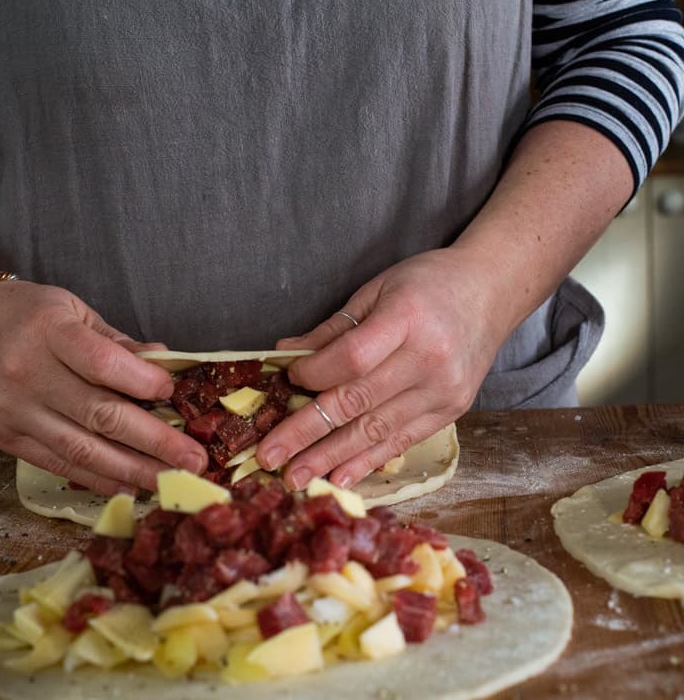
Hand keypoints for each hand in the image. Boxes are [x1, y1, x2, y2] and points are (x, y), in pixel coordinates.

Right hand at [0, 280, 207, 493]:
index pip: (102, 363)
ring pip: (82, 449)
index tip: (172, 393)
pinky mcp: (7, 438)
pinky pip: (60, 464)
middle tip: (194, 459)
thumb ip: (118, 343)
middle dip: (155, 441)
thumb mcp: (75, 311)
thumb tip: (165, 365)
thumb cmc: (30, 315)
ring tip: (172, 480)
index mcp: (49, 333)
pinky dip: (98, 478)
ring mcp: (15, 411)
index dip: (142, 382)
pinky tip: (130, 485)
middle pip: (100, 414)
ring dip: (134, 469)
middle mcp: (28, 374)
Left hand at [257, 247, 508, 489]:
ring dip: (331, 456)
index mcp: (408, 318)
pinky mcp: (451, 411)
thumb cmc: (430, 284)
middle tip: (269, 456)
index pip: (351, 358)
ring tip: (296, 477)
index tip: (288, 379)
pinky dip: (368, 460)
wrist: (491, 291)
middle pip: (357, 402)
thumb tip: (286, 355)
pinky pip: (402, 440)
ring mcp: (443, 390)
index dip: (313, 374)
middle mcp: (429, 358)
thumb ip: (334, 328)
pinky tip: (339, 477)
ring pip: (376, 430)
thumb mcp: (378, 290)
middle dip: (306, 431)